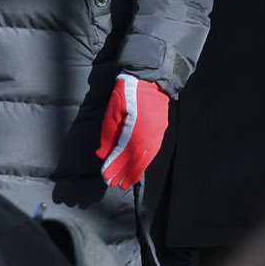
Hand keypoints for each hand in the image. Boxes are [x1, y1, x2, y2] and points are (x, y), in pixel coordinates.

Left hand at [97, 74, 168, 188]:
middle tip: (115, 185)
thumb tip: (103, 155)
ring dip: (136, 172)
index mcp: (135, 129)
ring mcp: (157, 134)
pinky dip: (145, 163)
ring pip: (146, 158)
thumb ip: (108, 134)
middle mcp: (148, 134)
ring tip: (127, 183)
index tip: (106, 177)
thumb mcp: (113, 112)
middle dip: (124, 173)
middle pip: (135, 159)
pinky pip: (153, 152)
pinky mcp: (161, 131)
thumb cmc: (127, 93)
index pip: (123, 153)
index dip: (114, 167)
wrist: (149, 80)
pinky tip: (139, 169)